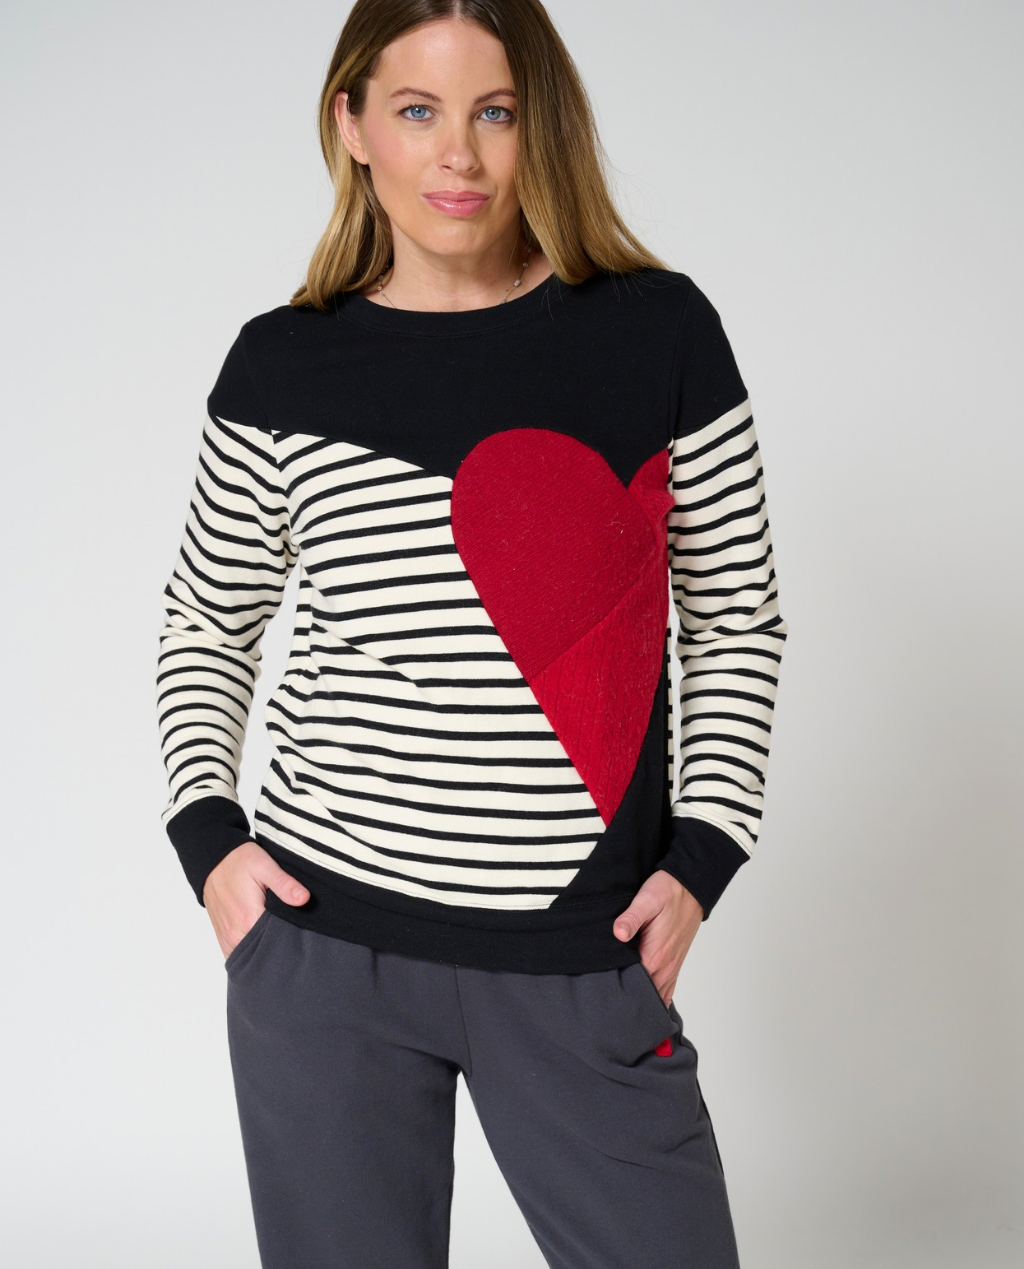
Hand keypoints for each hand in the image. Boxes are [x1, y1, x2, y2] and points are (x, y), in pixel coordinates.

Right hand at [203, 841, 309, 959]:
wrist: (213, 861)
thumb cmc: (238, 862)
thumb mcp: (264, 865)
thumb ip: (284, 884)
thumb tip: (304, 899)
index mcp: (249, 920)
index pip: (279, 940)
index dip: (294, 935)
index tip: (303, 926)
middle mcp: (236, 935)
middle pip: (267, 950)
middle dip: (281, 943)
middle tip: (292, 927)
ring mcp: (228, 939)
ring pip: (254, 954)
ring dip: (266, 947)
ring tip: (278, 931)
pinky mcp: (224, 939)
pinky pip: (241, 953)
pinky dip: (253, 949)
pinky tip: (263, 938)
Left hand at [611, 870, 703, 1006]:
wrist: (691, 887)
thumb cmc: (668, 892)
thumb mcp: (647, 900)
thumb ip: (631, 918)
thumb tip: (618, 933)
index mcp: (654, 956)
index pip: (632, 985)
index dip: (615, 989)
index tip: (601, 991)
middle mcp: (665, 967)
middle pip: (643, 995)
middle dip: (626, 998)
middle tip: (606, 1000)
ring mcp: (671, 967)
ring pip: (656, 996)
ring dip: (641, 1000)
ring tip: (621, 1003)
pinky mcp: (675, 963)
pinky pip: (667, 990)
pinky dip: (656, 998)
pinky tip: (644, 1000)